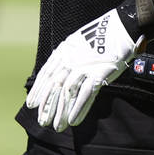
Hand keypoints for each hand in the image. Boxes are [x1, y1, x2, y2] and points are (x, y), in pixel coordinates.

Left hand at [25, 8, 142, 131]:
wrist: (121, 28)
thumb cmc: (101, 38)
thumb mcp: (79, 45)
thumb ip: (68, 60)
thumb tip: (59, 78)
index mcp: (64, 51)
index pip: (46, 73)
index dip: (39, 90)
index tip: (32, 104)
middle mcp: (71, 58)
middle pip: (54, 85)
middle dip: (47, 105)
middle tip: (42, 121)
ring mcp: (84, 65)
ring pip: (68, 91)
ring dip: (61, 111)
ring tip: (57, 126)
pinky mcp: (99, 72)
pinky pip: (86, 93)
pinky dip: (79, 108)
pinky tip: (73, 121)